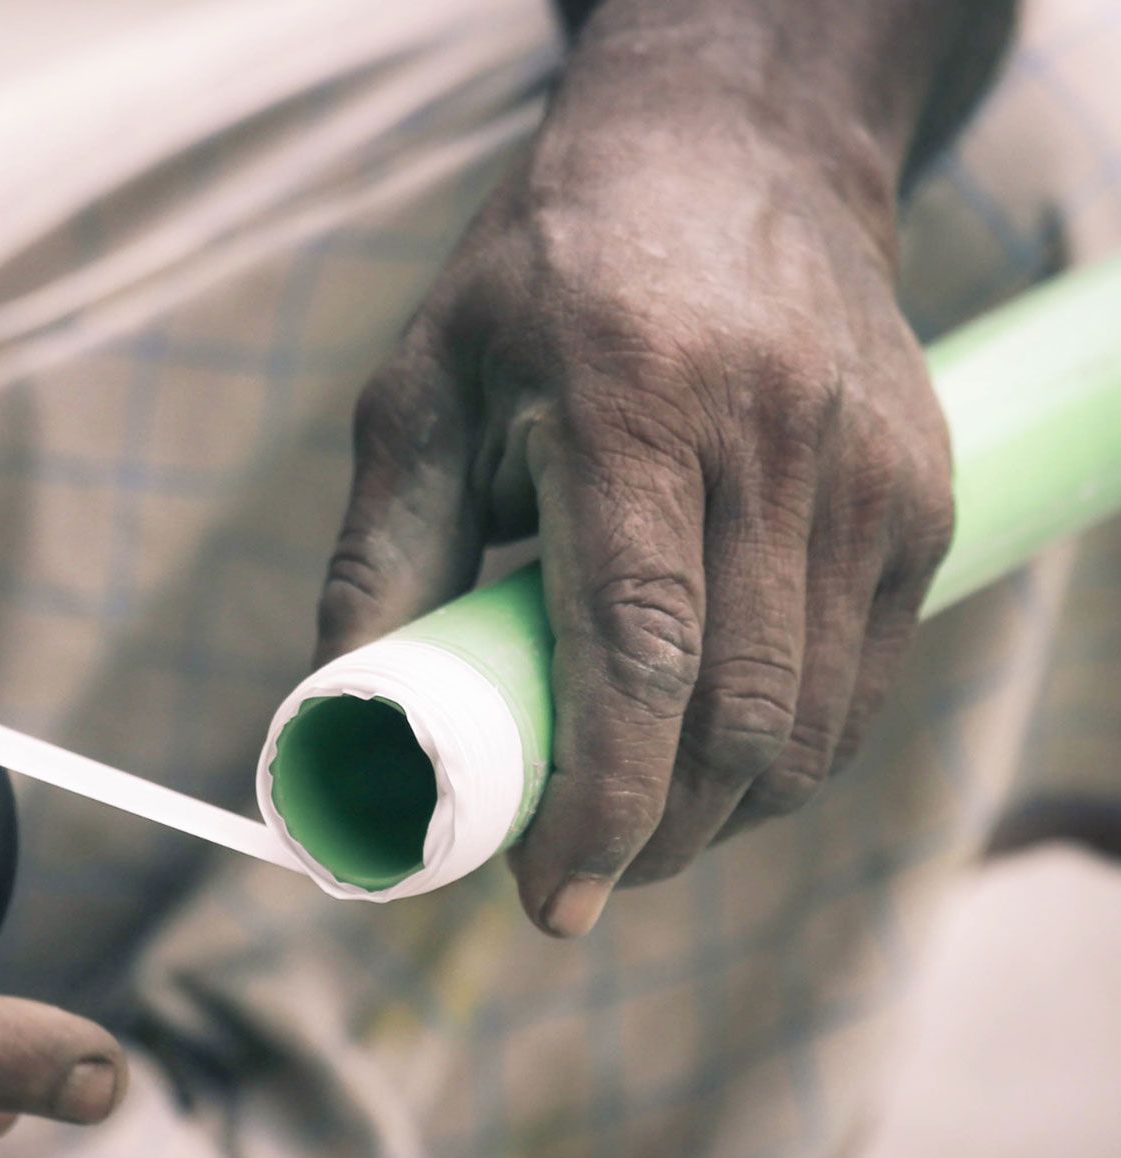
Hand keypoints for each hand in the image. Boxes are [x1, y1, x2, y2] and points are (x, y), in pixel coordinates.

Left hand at [318, 60, 953, 935]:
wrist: (730, 157)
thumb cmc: (544, 281)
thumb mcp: (425, 389)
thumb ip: (381, 557)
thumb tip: (338, 720)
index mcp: (633, 405)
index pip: (637, 650)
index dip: (597, 804)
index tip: (545, 899)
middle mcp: (772, 441)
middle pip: (737, 718)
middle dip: (654, 839)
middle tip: (573, 875)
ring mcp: (869, 473)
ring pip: (813, 725)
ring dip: (721, 815)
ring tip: (634, 821)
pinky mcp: (919, 498)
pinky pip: (862, 684)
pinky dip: (785, 754)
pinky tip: (712, 751)